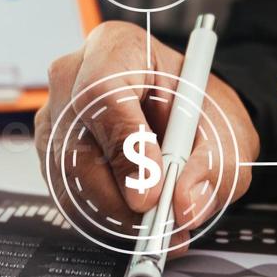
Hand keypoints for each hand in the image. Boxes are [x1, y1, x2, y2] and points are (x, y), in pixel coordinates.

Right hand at [35, 21, 259, 254]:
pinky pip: (67, 195)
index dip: (126, 148)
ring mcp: (55, 116)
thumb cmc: (200, 114)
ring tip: (159, 228)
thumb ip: (212, 165)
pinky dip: (105, 218)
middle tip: (159, 225)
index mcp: (117, 49)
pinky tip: (140, 223)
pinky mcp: (51, 153)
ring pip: (68, 178)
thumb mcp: (225, 134)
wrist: (187, 121)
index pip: (102, 94)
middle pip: (75, 145)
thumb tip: (184, 203)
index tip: (152, 192)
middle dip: (120, 197)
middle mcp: (73, 77)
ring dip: (115, 214)